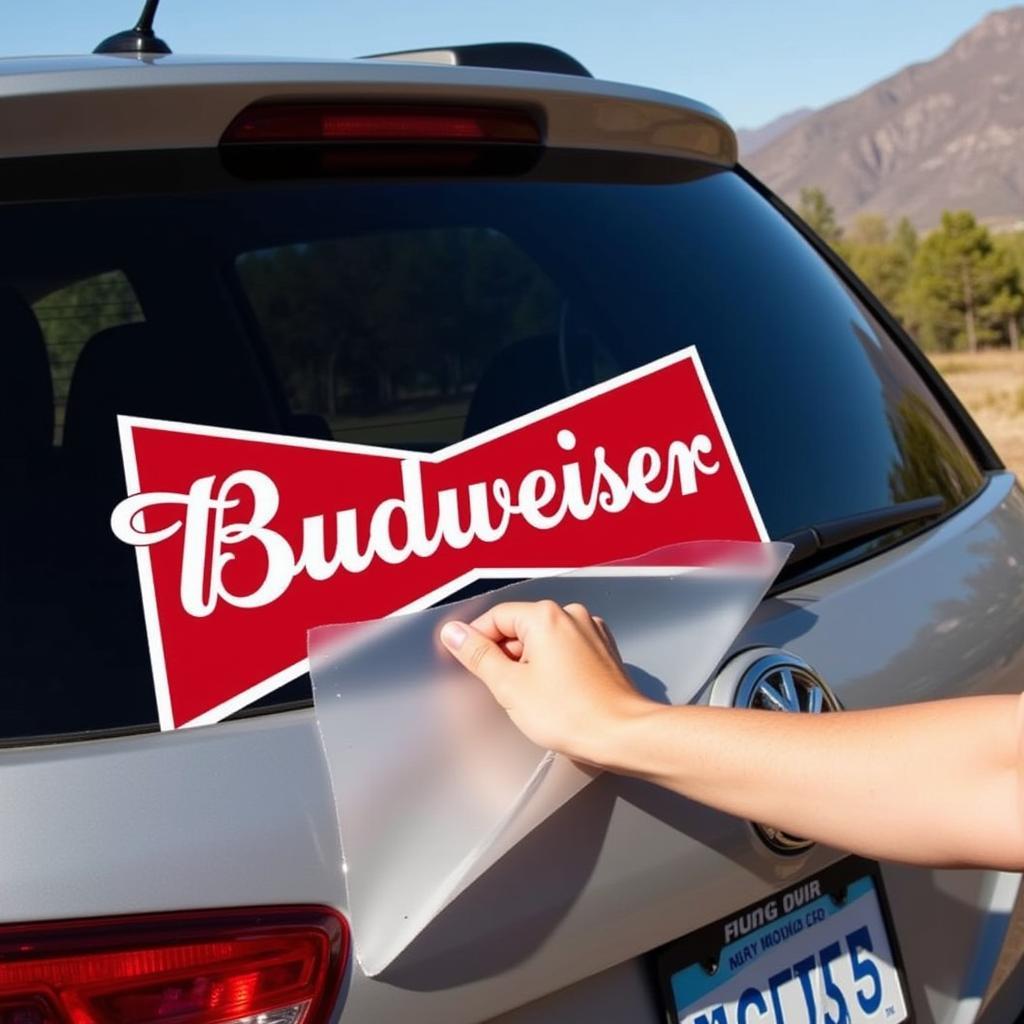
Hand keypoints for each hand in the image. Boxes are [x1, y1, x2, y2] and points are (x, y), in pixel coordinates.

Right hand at [440, 601, 653, 764]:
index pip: (496, 617)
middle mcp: (571, 615)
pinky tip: (555, 694)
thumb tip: (454, 633)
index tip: (469, 663)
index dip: (477, 641)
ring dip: (530, 663)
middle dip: (506, 656)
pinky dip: (553, 666)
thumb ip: (478, 655)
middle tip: (505, 691)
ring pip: (543, 640)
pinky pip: (566, 649)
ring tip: (534, 698)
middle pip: (520, 627)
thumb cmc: (571, 714)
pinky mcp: (603, 650)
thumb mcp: (509, 687)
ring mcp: (591, 631)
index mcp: (546, 616)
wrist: (624, 735)